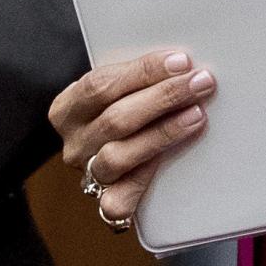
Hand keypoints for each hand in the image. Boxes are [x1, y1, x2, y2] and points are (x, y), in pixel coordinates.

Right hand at [48, 49, 213, 227]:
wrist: (109, 156)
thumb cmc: (118, 113)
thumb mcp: (114, 92)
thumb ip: (135, 80)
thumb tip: (181, 65)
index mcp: (66, 108)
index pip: (100, 84)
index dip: (142, 72)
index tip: (180, 62)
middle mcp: (74, 143)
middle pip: (115, 119)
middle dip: (162, 98)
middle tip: (199, 83)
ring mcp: (89, 174)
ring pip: (120, 156)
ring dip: (162, 133)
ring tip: (196, 115)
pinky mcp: (107, 202)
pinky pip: (122, 199)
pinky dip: (146, 179)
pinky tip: (173, 162)